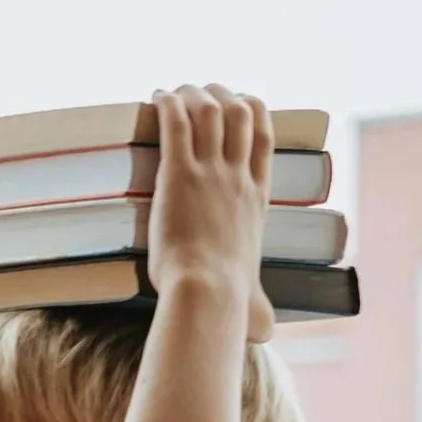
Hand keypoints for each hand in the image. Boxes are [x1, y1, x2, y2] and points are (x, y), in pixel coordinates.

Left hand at [149, 83, 275, 342]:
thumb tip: (265, 331)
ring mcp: (210, 172)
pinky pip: (176, 123)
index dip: (253, 111)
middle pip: (238, 113)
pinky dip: (167, 104)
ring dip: (192, 93)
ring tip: (176, 90)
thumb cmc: (226, 300)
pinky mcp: (179, 174)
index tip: (241, 100)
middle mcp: (237, 177)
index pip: (263, 138)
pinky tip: (156, 96)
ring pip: (209, 110)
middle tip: (200, 91)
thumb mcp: (251, 297)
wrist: (207, 292)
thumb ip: (258, 306)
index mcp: (257, 198)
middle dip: (220, 93)